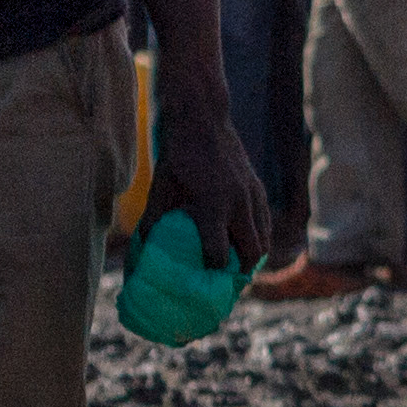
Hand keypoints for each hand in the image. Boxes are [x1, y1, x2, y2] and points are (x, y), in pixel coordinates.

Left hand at [143, 109, 263, 276]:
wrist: (204, 121)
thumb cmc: (178, 155)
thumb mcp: (162, 188)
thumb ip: (154, 219)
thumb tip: (142, 248)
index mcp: (212, 206)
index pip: (219, 253)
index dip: (212, 273)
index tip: (202, 286)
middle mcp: (238, 204)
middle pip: (251, 252)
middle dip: (240, 272)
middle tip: (224, 286)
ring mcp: (253, 196)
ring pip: (264, 239)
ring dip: (252, 256)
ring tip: (236, 269)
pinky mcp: (259, 189)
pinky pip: (265, 222)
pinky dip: (258, 237)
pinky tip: (245, 243)